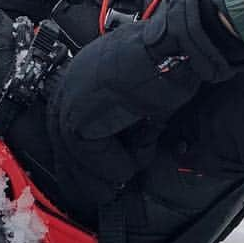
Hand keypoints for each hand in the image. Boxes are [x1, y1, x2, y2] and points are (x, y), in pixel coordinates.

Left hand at [46, 0, 243, 206]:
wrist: (178, 46)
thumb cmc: (171, 63)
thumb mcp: (143, 95)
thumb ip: (129, 122)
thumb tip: (128, 155)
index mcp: (84, 73)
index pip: (69, 125)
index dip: (83, 157)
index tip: (92, 180)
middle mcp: (69, 83)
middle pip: (65, 142)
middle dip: (83, 173)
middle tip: (101, 195)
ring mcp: (70, 98)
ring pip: (77, 154)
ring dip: (105, 170)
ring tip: (127, 177)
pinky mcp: (79, 115)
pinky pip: (91, 156)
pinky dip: (116, 164)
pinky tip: (138, 159)